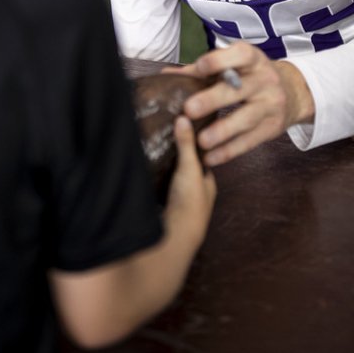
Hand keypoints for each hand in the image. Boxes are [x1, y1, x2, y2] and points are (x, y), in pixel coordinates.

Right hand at [163, 117, 216, 246]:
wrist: (176, 235)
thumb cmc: (190, 201)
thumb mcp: (189, 167)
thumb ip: (186, 144)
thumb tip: (184, 117)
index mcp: (208, 184)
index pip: (203, 160)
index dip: (194, 147)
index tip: (182, 132)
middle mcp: (197, 195)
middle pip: (187, 172)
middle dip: (177, 160)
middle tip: (162, 141)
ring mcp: (182, 205)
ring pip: (174, 183)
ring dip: (165, 173)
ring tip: (150, 155)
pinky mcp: (167, 212)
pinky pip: (160, 193)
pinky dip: (155, 185)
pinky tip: (145, 177)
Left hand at [171, 42, 315, 165]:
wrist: (293, 93)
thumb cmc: (251, 77)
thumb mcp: (235, 66)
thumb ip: (202, 71)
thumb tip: (167, 75)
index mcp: (253, 59)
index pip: (239, 55)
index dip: (219, 61)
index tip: (199, 68)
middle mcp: (265, 79)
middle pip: (239, 89)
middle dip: (213, 99)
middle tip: (189, 109)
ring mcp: (271, 104)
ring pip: (246, 118)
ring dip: (222, 131)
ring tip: (201, 141)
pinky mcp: (273, 127)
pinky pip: (250, 141)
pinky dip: (229, 150)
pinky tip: (211, 157)